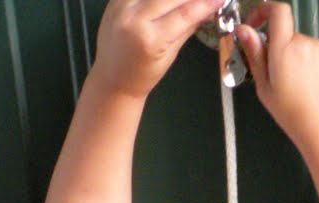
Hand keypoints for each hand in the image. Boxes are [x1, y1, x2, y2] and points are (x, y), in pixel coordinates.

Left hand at [92, 0, 221, 99]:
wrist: (112, 79)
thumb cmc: (143, 75)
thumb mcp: (169, 55)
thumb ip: (186, 28)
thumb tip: (206, 9)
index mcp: (150, 39)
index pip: (184, 14)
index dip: (205, 4)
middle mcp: (134, 18)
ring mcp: (121, 6)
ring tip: (186, 0)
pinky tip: (165, 0)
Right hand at [236, 3, 318, 152]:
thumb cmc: (292, 114)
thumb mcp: (265, 88)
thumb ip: (255, 55)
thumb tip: (244, 30)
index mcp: (285, 49)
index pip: (277, 10)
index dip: (264, 10)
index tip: (257, 24)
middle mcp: (304, 43)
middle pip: (287, 33)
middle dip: (279, 47)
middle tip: (277, 74)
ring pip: (301, 44)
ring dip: (295, 56)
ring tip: (297, 85)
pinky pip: (315, 51)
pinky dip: (309, 62)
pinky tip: (310, 84)